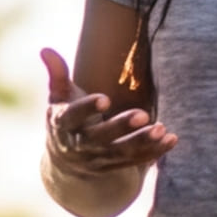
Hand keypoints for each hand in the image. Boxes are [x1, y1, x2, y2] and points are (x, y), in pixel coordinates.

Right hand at [35, 47, 175, 179]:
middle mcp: (80, 145)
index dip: (87, 108)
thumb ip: (56, 74)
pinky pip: (136, 161)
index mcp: (63, 125)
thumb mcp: (57, 98)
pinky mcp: (115, 167)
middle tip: (143, 114)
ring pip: (121, 152)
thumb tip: (45, 49)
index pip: (73, 117)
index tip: (105, 98)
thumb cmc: (65, 120)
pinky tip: (171, 139)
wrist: (65, 163)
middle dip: (121, 127)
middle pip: (100, 138)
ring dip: (142, 142)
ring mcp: (98, 159)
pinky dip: (154, 152)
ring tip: (162, 128)